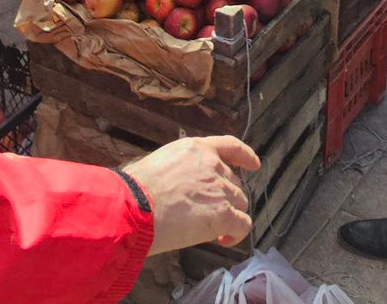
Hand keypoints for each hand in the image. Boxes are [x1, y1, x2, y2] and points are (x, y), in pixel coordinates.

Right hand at [122, 135, 260, 253]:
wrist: (133, 207)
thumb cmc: (133, 190)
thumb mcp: (158, 164)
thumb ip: (178, 171)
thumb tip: (178, 187)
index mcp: (195, 149)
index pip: (229, 146)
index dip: (245, 156)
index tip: (254, 164)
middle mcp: (212, 165)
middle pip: (234, 183)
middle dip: (225, 198)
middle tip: (205, 214)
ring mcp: (220, 189)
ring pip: (240, 204)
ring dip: (230, 216)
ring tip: (211, 230)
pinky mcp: (223, 214)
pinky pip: (242, 225)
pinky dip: (236, 234)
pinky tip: (222, 240)